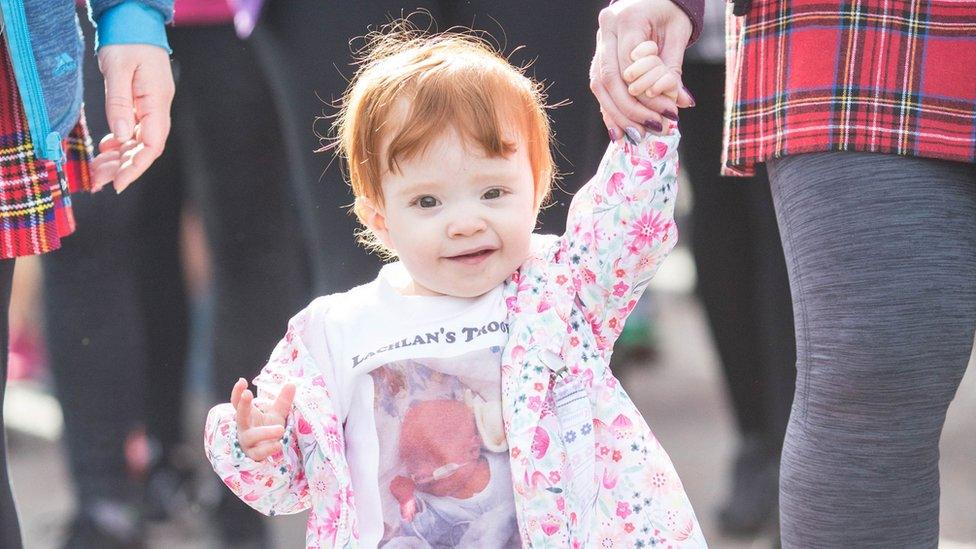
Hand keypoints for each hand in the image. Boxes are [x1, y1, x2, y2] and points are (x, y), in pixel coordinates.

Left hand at [91, 44, 174, 192]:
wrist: (134, 21)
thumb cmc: (128, 41)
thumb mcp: (118, 69)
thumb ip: (119, 103)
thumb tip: (120, 136)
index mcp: (156, 102)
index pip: (152, 144)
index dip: (136, 166)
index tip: (118, 182)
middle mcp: (157, 109)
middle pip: (144, 148)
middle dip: (123, 168)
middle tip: (98, 183)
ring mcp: (150, 107)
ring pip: (137, 142)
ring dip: (118, 159)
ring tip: (97, 173)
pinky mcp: (140, 103)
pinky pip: (132, 130)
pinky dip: (118, 144)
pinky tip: (105, 151)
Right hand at [231, 378, 295, 461]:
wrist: (265, 451)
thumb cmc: (267, 429)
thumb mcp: (276, 414)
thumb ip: (283, 401)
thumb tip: (291, 384)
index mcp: (248, 415)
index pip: (238, 403)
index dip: (238, 393)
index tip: (242, 381)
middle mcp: (244, 428)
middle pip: (240, 416)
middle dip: (243, 405)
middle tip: (248, 394)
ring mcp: (247, 442)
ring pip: (252, 436)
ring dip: (265, 432)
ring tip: (281, 429)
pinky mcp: (254, 455)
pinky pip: (259, 452)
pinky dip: (268, 449)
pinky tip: (278, 445)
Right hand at [590, 0, 693, 139]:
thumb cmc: (668, 12)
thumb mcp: (678, 34)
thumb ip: (674, 69)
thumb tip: (682, 102)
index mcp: (626, 20)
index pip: (631, 65)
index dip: (647, 93)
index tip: (669, 113)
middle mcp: (605, 31)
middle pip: (610, 79)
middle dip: (631, 109)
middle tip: (653, 128)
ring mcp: (598, 44)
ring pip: (600, 86)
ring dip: (618, 115)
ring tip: (637, 135)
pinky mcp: (598, 57)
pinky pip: (599, 87)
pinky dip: (610, 110)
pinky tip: (618, 132)